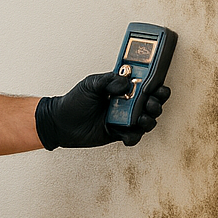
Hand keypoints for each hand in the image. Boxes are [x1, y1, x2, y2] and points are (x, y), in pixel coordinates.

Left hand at [36, 72, 170, 148]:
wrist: (60, 122)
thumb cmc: (75, 101)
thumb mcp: (91, 84)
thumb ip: (109, 81)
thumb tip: (126, 84)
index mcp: (123, 88)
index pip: (147, 85)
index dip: (156, 86)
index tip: (156, 86)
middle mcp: (127, 104)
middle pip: (152, 104)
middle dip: (156, 103)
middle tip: (149, 103)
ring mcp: (124, 119)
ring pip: (146, 121)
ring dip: (148, 120)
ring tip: (140, 118)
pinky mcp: (118, 134)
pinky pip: (133, 137)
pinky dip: (132, 137)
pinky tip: (125, 133)